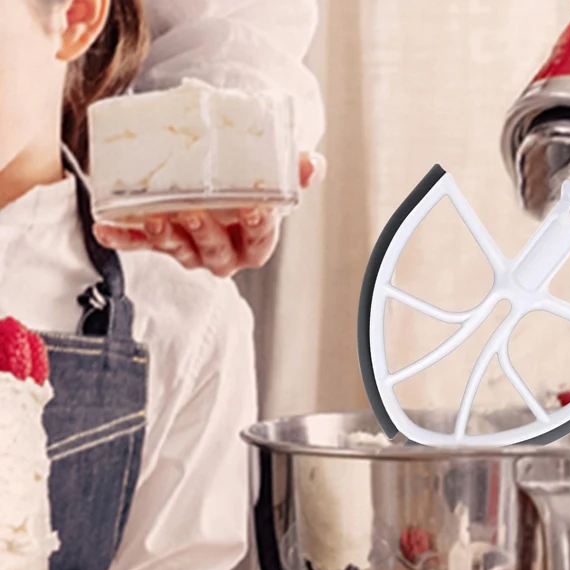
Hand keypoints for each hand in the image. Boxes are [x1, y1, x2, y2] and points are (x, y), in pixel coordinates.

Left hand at [94, 152, 325, 276]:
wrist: (223, 181)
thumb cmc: (252, 180)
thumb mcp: (278, 174)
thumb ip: (297, 170)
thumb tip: (313, 163)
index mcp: (254, 243)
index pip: (261, 242)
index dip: (259, 230)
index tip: (255, 210)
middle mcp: (224, 255)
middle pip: (216, 253)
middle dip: (203, 234)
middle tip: (192, 211)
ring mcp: (191, 252)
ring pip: (179, 251)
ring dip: (164, 236)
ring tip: (153, 217)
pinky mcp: (161, 242)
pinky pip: (141, 244)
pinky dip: (123, 238)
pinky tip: (105, 228)